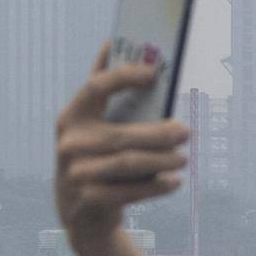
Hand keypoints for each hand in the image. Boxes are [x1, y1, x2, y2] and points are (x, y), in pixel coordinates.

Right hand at [51, 58, 189, 247]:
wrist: (81, 211)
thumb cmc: (97, 157)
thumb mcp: (93, 127)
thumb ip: (104, 92)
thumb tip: (111, 44)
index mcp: (71, 117)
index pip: (96, 87)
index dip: (124, 76)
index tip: (154, 73)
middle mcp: (69, 143)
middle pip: (123, 134)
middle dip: (160, 134)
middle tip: (187, 132)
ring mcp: (76, 172)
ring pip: (130, 162)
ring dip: (163, 160)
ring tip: (183, 158)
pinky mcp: (88, 199)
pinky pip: (130, 191)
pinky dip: (157, 186)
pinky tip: (175, 182)